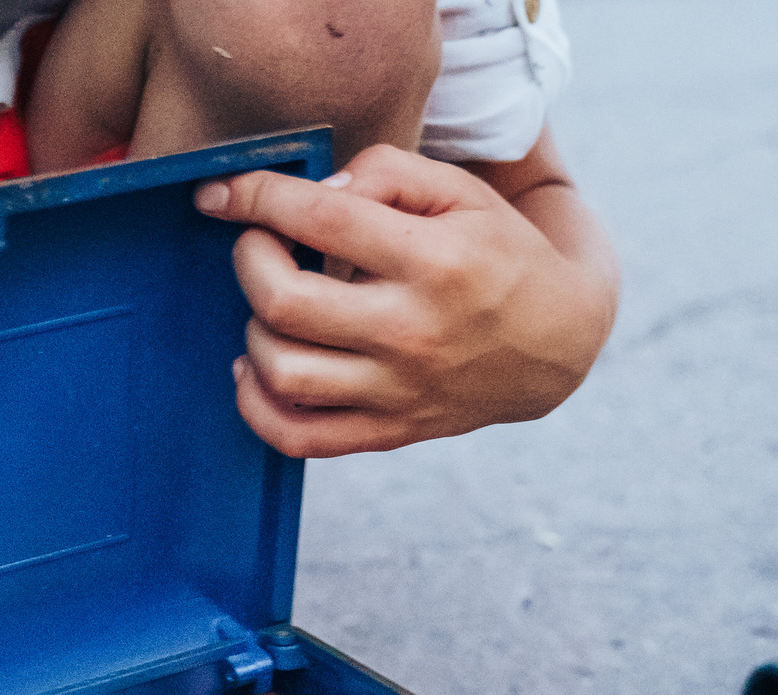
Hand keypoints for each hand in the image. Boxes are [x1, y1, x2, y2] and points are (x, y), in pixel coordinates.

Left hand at [194, 143, 617, 456]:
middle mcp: (411, 330)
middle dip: (249, 260)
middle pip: (284, 301)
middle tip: (257, 245)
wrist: (556, 344)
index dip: (256, 198)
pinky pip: (297, 437)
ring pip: (282, 371)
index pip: (322, 220)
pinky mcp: (389, 431)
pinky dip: (256, 407)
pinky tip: (256, 369)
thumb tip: (314, 195)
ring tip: (271, 306)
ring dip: (253, 330)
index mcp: (433, 260)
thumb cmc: (498, 255)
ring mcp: (398, 390)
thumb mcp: (462, 192)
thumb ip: (387, 174)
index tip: (221, 192)